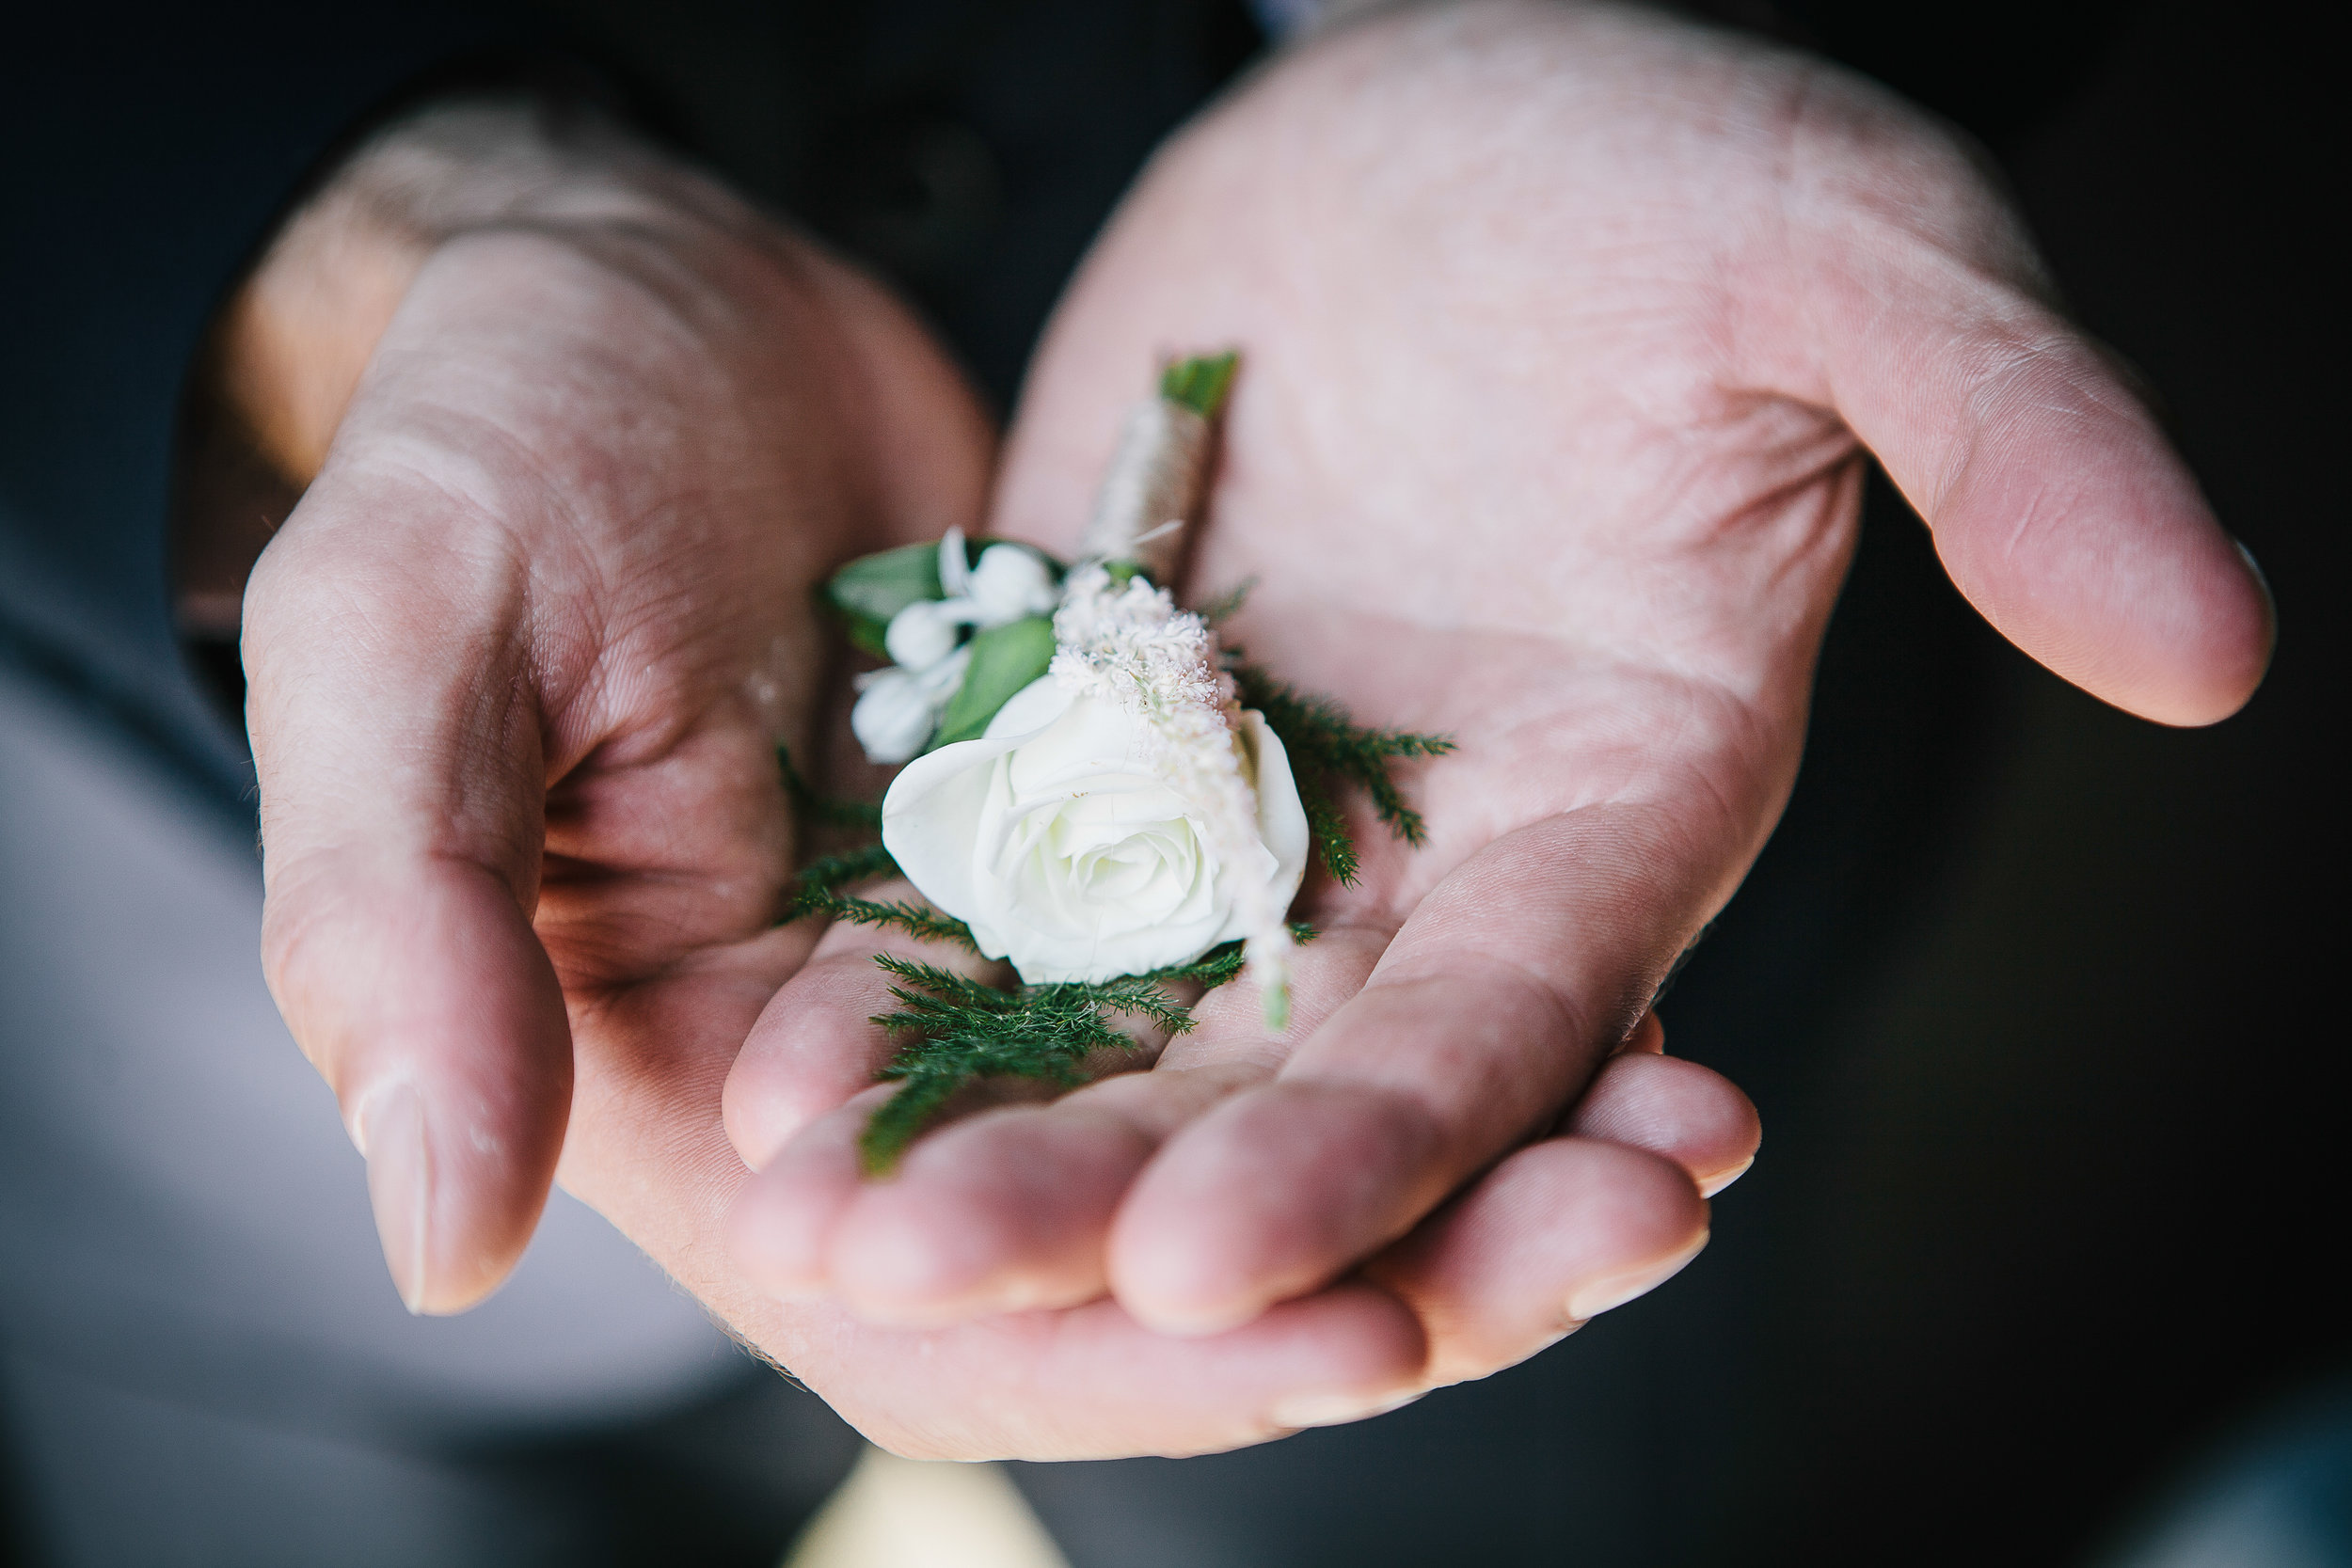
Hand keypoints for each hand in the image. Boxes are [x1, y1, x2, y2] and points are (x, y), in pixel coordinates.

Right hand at [241, 97, 1748, 1461]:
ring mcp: (1033, 977)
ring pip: (1275, 1135)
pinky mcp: (1140, 858)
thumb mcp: (408, 654)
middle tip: (1631, 1218)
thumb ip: (411, 933)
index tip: (1369, 1324)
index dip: (1151, 1353)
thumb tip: (440, 1245)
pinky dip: (1462, 1007)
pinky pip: (1319, 970)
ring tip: (1692, 1135)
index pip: (944, 1313)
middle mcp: (896, 1090)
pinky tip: (1638, 1005)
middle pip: (1163, 1262)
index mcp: (709, 1110)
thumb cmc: (485, 455)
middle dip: (1401, 1272)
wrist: (646, 296)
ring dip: (1482, 1161)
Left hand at [725, 0, 2267, 1373]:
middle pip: (1289, 1072)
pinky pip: (1003, 877)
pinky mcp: (1114, 730)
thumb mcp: (1849, 255)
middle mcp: (1446, 853)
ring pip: (1127, 1012)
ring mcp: (1266, 807)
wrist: (1437, 105)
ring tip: (816, 1200)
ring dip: (986, 1120)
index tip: (1226, 1262)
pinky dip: (902, 964)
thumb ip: (2014, 445)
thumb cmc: (1660, 161)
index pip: (1518, 1023)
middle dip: (1128, 1191)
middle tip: (939, 1278)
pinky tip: (771, 1038)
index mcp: (1632, 797)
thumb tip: (2215, 650)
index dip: (1383, 1147)